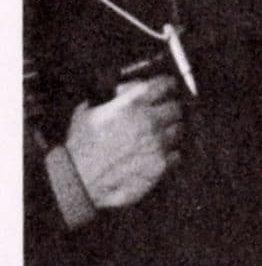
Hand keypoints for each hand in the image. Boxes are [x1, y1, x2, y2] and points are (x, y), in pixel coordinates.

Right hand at [63, 76, 182, 207]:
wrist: (81, 181)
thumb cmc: (80, 148)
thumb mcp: (87, 111)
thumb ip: (111, 98)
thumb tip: (123, 92)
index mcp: (132, 104)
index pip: (164, 84)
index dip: (167, 84)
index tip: (167, 87)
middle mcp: (149, 121)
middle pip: (176, 107)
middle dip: (169, 108)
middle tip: (161, 113)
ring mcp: (158, 143)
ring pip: (178, 129)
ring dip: (169, 130)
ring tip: (156, 135)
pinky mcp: (161, 164)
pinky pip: (176, 153)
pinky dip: (169, 152)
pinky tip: (155, 153)